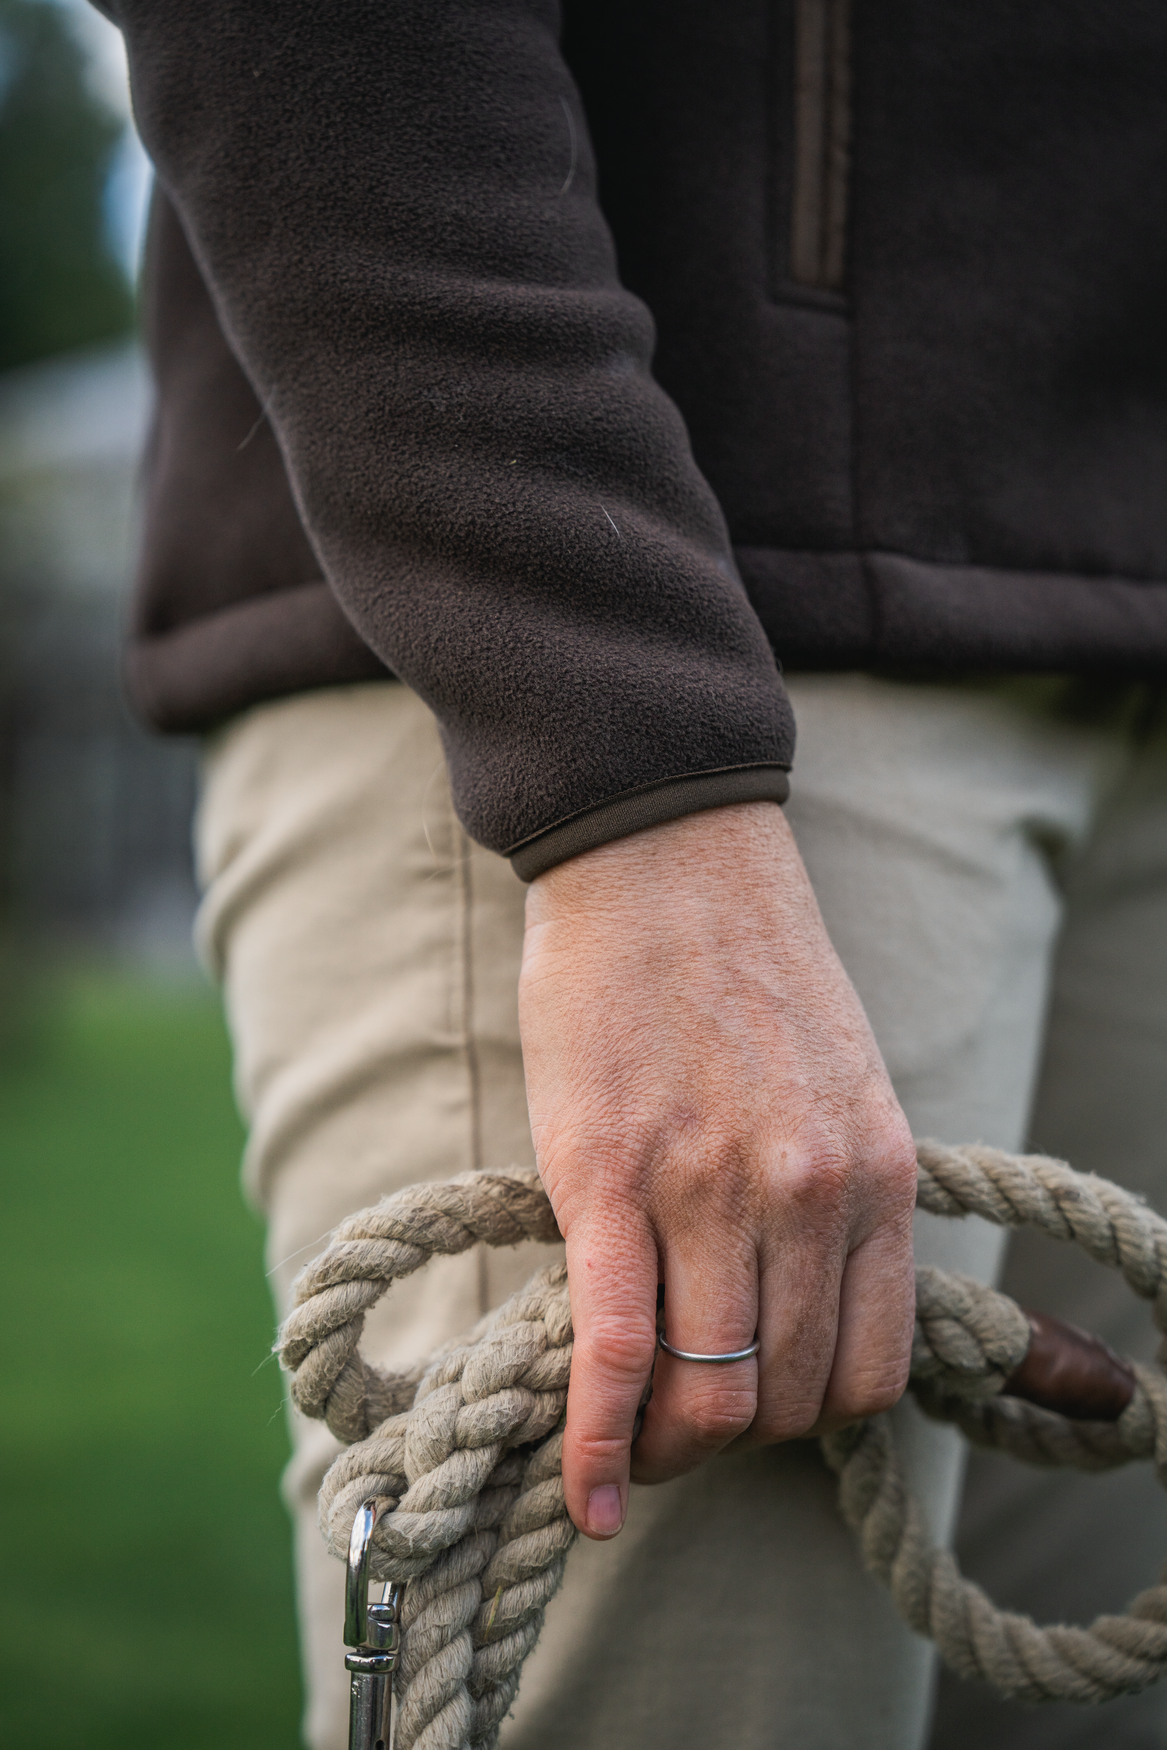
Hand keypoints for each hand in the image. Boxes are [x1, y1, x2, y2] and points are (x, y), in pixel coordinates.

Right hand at [519, 801, 916, 1538]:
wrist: (658, 854)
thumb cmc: (739, 964)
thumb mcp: (837, 1082)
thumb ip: (830, 1196)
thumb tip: (785, 1309)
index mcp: (876, 1172)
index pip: (869, 1372)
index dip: (807, 1418)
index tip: (755, 1408)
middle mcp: (808, 1194)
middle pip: (785, 1399)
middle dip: (730, 1438)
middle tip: (678, 1425)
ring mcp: (709, 1188)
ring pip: (710, 1397)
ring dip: (669, 1453)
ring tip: (631, 1446)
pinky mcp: (605, 1177)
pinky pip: (617, 1351)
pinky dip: (599, 1442)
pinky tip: (581, 1493)